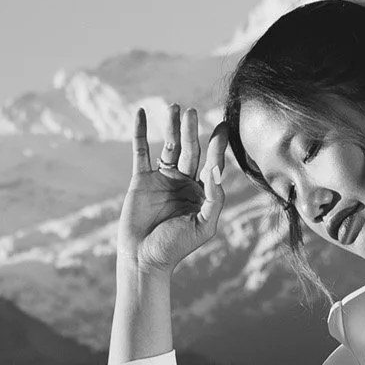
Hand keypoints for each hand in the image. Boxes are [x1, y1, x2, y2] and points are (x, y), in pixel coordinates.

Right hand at [117, 103, 226, 274]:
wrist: (144, 258)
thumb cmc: (176, 247)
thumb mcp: (203, 226)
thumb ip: (214, 198)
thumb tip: (216, 170)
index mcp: (201, 192)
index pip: (212, 163)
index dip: (218, 145)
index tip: (224, 126)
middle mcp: (183, 182)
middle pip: (190, 150)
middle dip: (191, 130)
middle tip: (192, 111)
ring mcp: (162, 179)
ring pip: (169, 147)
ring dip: (171, 127)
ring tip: (175, 107)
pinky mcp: (141, 179)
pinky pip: (142, 151)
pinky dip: (141, 132)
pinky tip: (142, 114)